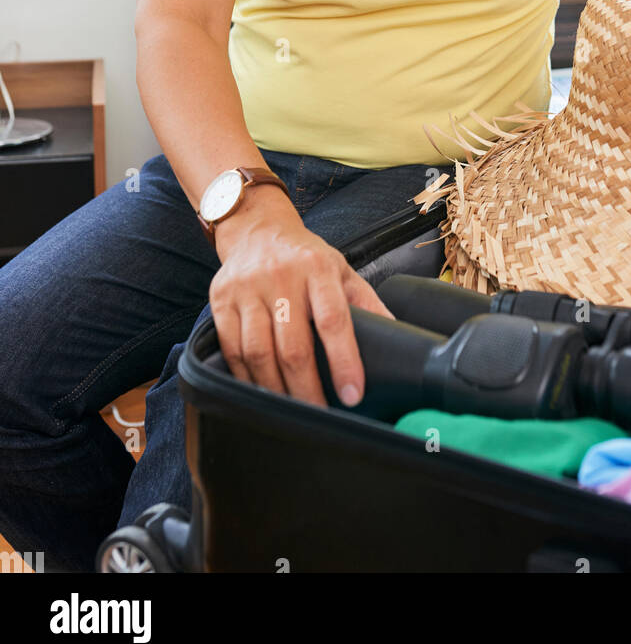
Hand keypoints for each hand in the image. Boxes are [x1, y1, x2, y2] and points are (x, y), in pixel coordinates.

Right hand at [207, 188, 394, 406]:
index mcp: (318, 268)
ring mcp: (247, 287)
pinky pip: (231, 348)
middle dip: (307, 389)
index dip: (344, 362)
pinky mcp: (221, 299)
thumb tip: (395, 336)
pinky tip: (260, 389)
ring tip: (289, 408)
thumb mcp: (341, 270)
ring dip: (275, 389)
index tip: (352, 394)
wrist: (257, 230)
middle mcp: (281, 276)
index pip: (334, 320)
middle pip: (293, 346)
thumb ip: (366, 302)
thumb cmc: (305, 257)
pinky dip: (245, 376)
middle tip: (319, 414)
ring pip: (258, 352)